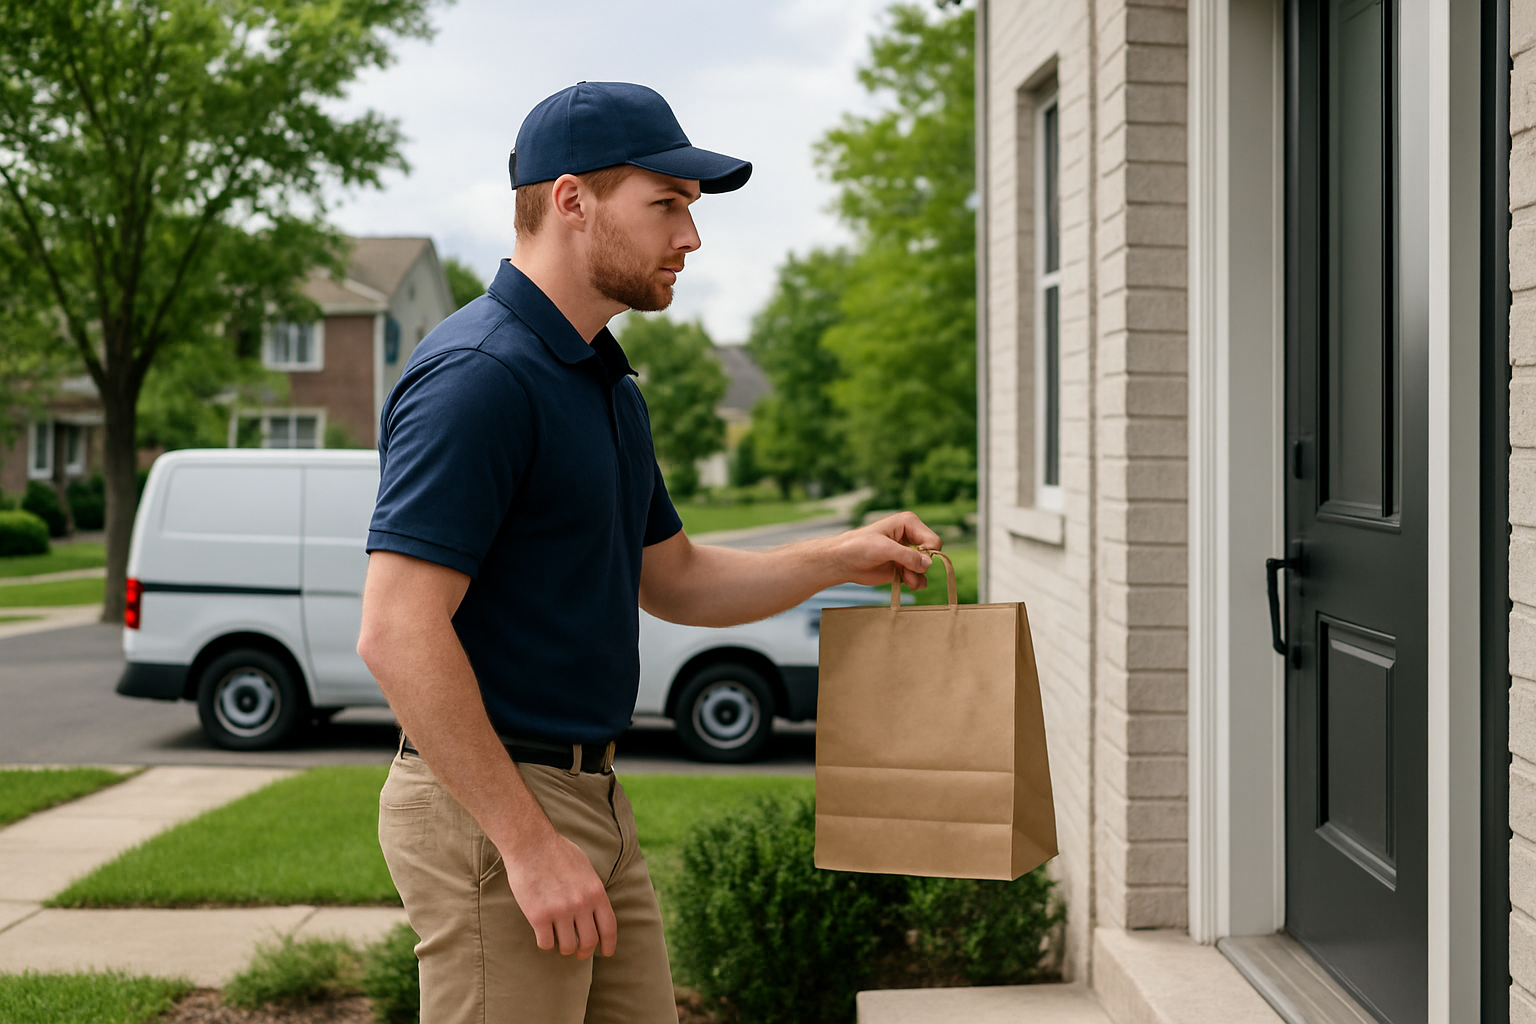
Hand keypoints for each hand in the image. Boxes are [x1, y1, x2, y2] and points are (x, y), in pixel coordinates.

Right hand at [501, 830, 616, 959]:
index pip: (608, 927)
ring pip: (567, 946)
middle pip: (588, 942)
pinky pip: (546, 943)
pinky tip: (543, 934)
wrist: (531, 843)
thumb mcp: (586, 868)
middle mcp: (581, 904)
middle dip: (584, 952)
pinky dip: (545, 942)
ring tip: (559, 940)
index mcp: (596, 892)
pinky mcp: (538, 916)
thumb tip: (596, 907)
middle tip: (579, 953)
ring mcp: (560, 911)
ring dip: (563, 947)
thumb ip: (592, 889)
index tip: (606, 952)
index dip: (609, 944)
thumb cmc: (557, 852)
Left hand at [833, 511, 942, 590]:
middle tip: (906, 571)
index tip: (912, 561)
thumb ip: (907, 556)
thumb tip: (928, 564)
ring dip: (918, 576)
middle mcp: (911, 536)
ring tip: (905, 578)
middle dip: (921, 566)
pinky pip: (919, 577)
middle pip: (932, 554)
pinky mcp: (903, 567)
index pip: (933, 540)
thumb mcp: (883, 549)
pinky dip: (915, 582)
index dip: (928, 553)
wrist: (843, 562)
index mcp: (909, 523)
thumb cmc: (859, 547)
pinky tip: (905, 581)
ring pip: (926, 568)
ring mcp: (908, 553)